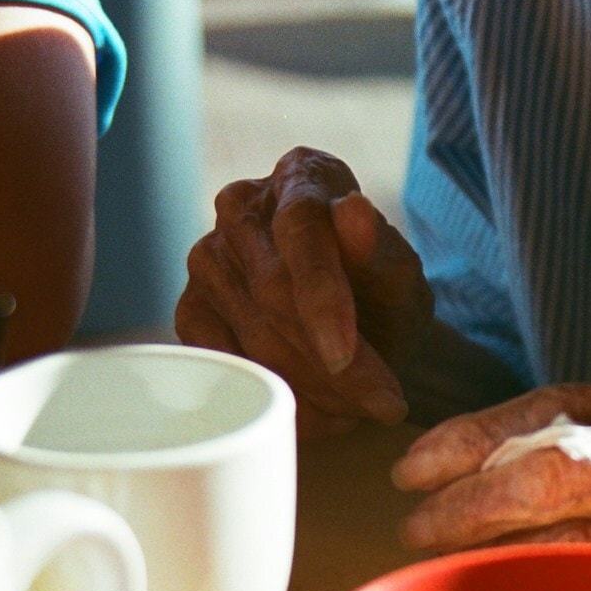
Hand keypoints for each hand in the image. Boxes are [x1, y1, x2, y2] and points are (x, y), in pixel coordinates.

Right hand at [175, 147, 433, 434]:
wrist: (361, 333)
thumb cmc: (383, 294)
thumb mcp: (401, 279)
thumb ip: (380, 251)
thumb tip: (353, 209)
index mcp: (300, 175)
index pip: (300, 230)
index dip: (322, 297)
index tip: (344, 356)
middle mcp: (240, 206)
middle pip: (273, 294)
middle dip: (331, 364)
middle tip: (383, 406)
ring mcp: (207, 258)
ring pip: (252, 339)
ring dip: (312, 390)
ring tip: (361, 411)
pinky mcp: (190, 311)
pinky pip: (226, 367)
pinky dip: (277, 400)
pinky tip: (321, 414)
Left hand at [392, 351, 590, 568]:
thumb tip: (523, 449)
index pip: (566, 401)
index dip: (478, 432)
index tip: (420, 460)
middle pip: (561, 453)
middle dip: (468, 487)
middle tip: (413, 511)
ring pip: (585, 512)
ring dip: (495, 534)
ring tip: (437, 544)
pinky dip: (558, 572)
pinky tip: (511, 580)